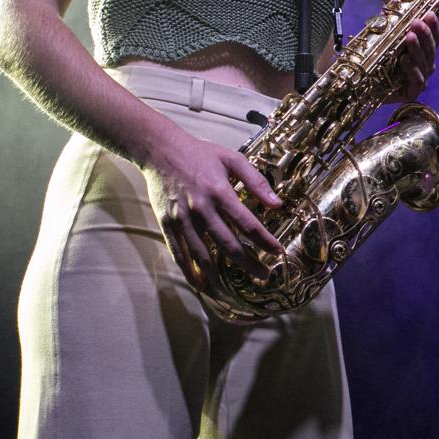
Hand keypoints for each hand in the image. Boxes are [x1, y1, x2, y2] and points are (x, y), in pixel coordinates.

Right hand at [141, 133, 284, 290]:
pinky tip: (201, 284)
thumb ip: (256, 181)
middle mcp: (201, 209)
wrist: (160, 150)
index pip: (247, 224)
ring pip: (204, 253)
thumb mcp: (232, 159)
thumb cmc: (200, 153)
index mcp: (220, 192)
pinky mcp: (167, 224)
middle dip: (248, 263)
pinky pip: (179, 253)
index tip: (277, 252)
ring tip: (234, 287)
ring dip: (220, 273)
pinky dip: (189, 271)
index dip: (264, 241)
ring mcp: (182, 219)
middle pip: (228, 244)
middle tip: (263, 275)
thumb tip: (277, 203)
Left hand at [384, 0, 438, 101]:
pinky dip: (412, 70)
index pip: (434, 35)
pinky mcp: (411, 92)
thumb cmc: (379, 51)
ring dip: (418, 49)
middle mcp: (425, 62)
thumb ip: (395, 0)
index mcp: (422, 47)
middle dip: (425, 34)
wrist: (360, 79)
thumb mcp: (386, 22)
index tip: (429, 13)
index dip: (434, 25)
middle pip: (432, 48)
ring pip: (426, 62)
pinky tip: (404, 59)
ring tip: (409, 36)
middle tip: (417, 22)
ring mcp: (420, 78)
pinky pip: (416, 80)